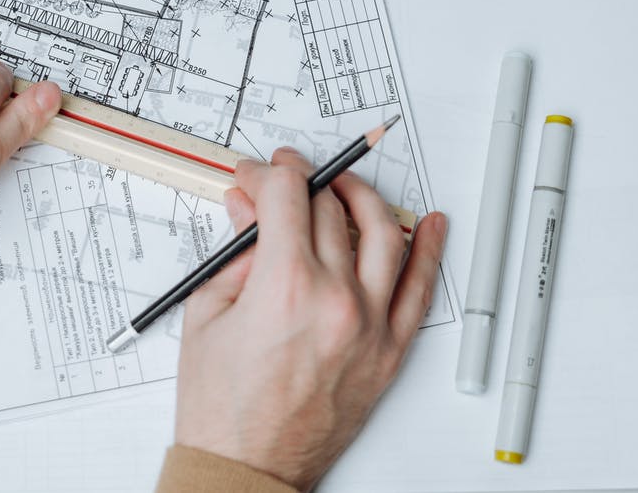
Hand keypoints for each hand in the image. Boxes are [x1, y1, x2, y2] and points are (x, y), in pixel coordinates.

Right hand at [173, 147, 446, 489]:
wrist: (245, 467)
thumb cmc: (222, 407)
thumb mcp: (207, 315)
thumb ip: (234, 255)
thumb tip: (246, 212)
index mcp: (286, 285)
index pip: (287, 195)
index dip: (266, 174)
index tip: (253, 177)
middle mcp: (336, 298)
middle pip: (329, 209)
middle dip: (300, 182)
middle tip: (280, 181)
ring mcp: (370, 324)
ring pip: (384, 233)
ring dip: (363, 198)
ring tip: (345, 188)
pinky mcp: (389, 351)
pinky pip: (420, 290)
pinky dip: (429, 250)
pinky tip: (430, 225)